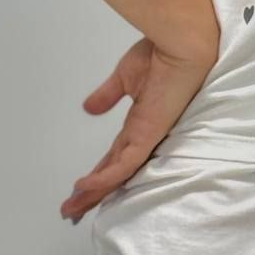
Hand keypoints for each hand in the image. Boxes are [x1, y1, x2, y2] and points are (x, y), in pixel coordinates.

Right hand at [59, 33, 217, 223]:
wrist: (181, 43)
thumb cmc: (162, 53)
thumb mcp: (126, 77)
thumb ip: (109, 95)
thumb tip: (89, 108)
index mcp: (140, 122)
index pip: (115, 155)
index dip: (99, 172)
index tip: (81, 188)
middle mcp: (144, 135)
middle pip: (115, 172)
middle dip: (93, 193)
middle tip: (73, 211)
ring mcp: (147, 137)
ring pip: (118, 175)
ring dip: (94, 193)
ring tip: (73, 210)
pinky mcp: (149, 134)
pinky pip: (125, 163)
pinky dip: (105, 177)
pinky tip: (86, 188)